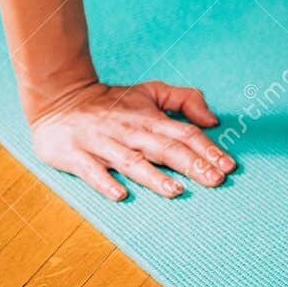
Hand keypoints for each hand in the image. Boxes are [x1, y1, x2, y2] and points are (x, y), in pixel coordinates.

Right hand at [30, 80, 234, 200]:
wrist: (58, 97)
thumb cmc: (112, 101)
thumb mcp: (150, 91)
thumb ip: (184, 100)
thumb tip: (212, 121)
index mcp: (149, 118)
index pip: (185, 134)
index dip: (208, 149)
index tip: (229, 166)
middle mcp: (129, 131)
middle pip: (165, 148)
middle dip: (192, 165)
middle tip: (215, 180)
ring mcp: (102, 143)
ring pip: (132, 161)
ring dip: (154, 177)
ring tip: (176, 190)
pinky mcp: (75, 155)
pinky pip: (91, 171)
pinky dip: (105, 182)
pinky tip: (120, 194)